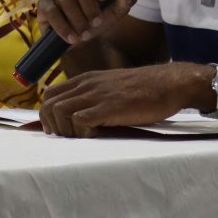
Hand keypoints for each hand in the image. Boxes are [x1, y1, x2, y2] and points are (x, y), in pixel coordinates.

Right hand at [36, 0, 137, 44]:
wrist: (80, 39)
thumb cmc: (97, 19)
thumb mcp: (115, 12)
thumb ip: (125, 1)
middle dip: (90, 6)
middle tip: (96, 22)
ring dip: (78, 19)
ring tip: (86, 34)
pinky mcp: (43, 4)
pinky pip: (51, 12)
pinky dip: (63, 27)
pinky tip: (72, 38)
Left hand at [39, 64, 211, 136]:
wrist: (169, 84)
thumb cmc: (145, 89)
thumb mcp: (112, 87)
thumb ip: (95, 96)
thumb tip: (79, 116)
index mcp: (87, 80)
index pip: (50, 94)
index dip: (48, 114)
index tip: (60, 129)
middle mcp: (87, 85)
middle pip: (48, 104)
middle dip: (52, 125)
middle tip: (68, 137)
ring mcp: (97, 95)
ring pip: (59, 112)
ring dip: (65, 130)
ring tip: (82, 137)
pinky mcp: (108, 107)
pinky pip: (79, 120)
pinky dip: (81, 132)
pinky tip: (96, 135)